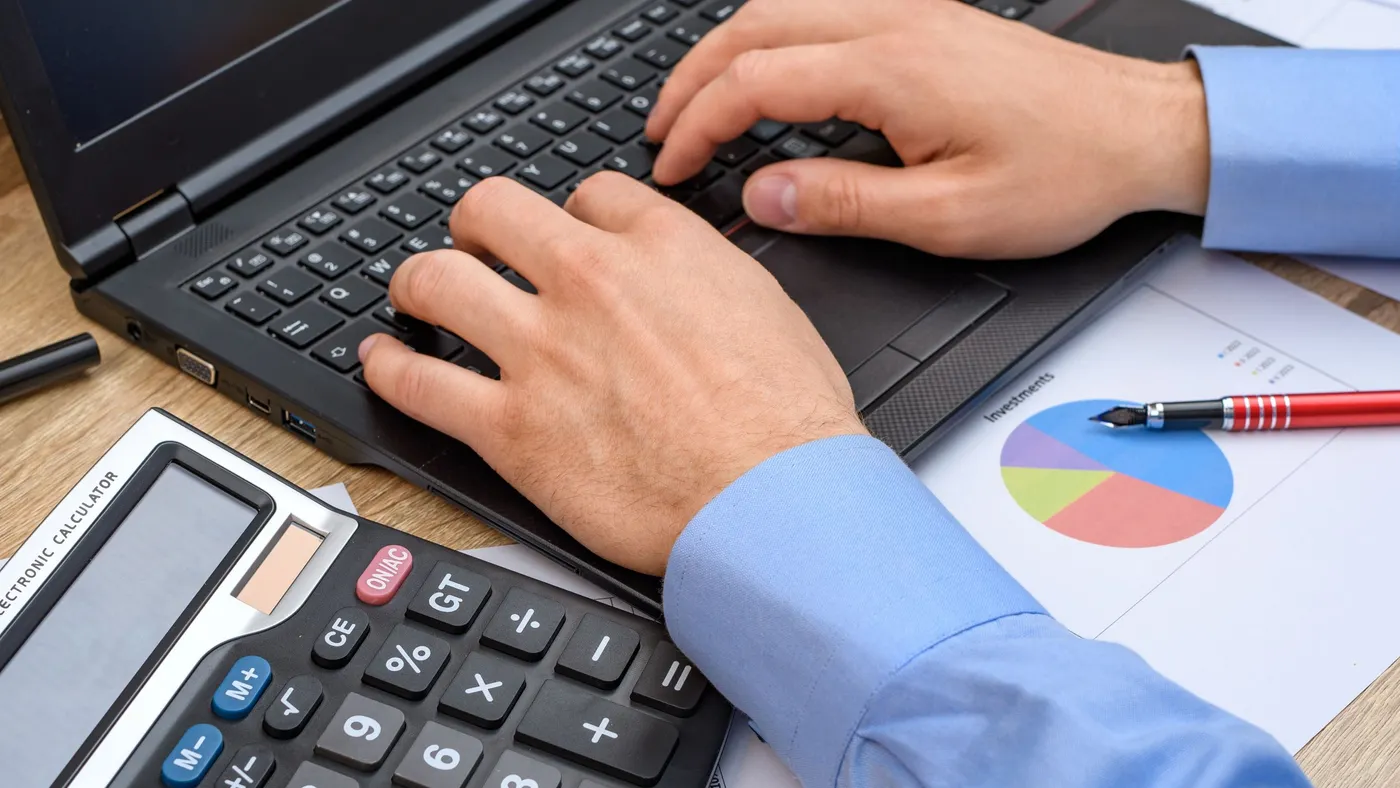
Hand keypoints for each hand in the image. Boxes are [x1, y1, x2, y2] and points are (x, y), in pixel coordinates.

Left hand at [360, 174, 866, 574]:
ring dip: (416, 282)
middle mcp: (590, 283)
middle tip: (474, 247)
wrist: (774, 504)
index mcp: (660, 248)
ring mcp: (542, 352)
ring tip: (414, 294)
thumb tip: (684, 276)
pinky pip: (418, 383)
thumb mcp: (769, 311)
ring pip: (436, 280)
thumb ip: (708, 277)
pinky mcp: (511, 428)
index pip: (587, 196)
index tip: (564, 241)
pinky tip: (382, 361)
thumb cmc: (789, 424)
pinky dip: (388, 368)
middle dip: (475, 224)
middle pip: (492, 210)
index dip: (570, 218)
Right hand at [647, 0, 1208, 258]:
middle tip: (662, 135)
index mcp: (893, 69)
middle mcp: (896, 23)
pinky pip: (823, 13)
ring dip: (729, 54)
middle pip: (754, 25)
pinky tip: (770, 82)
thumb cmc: (1065, 173)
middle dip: (693, 79)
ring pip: (784, 9)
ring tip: (700, 108)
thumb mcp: (949, 217)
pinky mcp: (927, 20)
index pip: (756, 82)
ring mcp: (911, 12)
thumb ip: (843, 204)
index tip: (673, 169)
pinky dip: (774, 44)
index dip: (699, 125)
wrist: (1143, 131)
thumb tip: (761, 194)